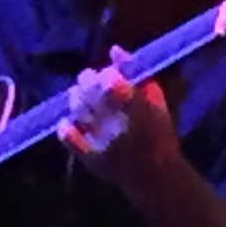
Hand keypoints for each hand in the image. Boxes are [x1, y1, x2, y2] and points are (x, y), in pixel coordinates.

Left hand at [60, 63, 180, 193]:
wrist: (155, 176)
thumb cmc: (159, 134)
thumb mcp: (156, 101)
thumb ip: (138, 74)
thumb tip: (114, 50)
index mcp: (138, 108)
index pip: (110, 80)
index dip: (107, 73)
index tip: (111, 75)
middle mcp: (117, 123)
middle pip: (89, 90)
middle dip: (89, 80)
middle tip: (94, 82)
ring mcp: (101, 141)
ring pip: (77, 108)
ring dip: (77, 98)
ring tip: (85, 98)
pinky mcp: (89, 157)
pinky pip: (68, 137)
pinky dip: (66, 127)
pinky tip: (70, 122)